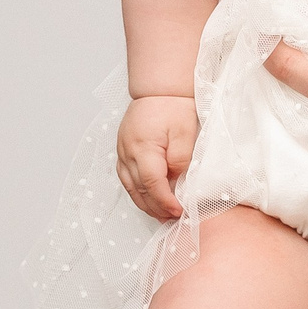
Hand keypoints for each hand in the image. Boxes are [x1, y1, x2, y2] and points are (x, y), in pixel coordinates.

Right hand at [115, 95, 197, 219]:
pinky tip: (148, 199)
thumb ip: (181, 160)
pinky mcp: (123, 151)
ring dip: (145, 204)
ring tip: (161, 216)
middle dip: (156, 208)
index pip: (152, 184)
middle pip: (139, 190)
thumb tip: (177, 183)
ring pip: (130, 187)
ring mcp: (122, 152)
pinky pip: (126, 178)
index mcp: (143, 148)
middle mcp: (128, 153)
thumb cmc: (173, 106)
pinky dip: (137, 192)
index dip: (165, 202)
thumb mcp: (185, 133)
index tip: (179, 211)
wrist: (158, 88)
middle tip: (172, 219)